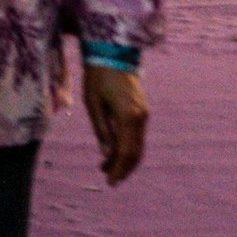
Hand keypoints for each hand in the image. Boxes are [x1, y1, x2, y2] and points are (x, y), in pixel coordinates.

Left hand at [83, 64, 148, 182]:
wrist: (113, 54)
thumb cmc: (98, 77)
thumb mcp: (93, 103)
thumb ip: (101, 129)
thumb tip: (106, 154)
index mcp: (128, 117)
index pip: (126, 152)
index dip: (119, 169)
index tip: (110, 182)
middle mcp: (141, 118)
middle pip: (136, 152)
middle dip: (124, 168)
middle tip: (110, 180)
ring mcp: (144, 114)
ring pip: (138, 145)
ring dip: (125, 159)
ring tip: (106, 167)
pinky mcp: (142, 111)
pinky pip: (137, 135)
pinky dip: (127, 147)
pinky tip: (113, 151)